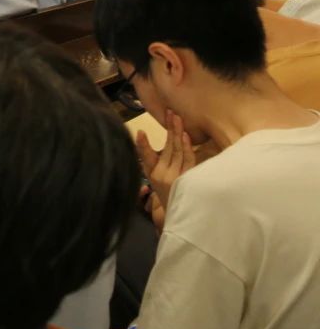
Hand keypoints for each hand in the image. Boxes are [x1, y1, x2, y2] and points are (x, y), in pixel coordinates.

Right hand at [135, 110, 195, 230]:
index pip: (146, 157)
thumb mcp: (153, 178)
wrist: (178, 215)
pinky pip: (189, 160)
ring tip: (178, 119)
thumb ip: (150, 159)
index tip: (140, 132)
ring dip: (179, 134)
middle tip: (171, 113)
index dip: (143, 145)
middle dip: (170, 130)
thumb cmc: (165, 193)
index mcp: (151, 174)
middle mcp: (162, 175)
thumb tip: (141, 136)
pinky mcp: (188, 179)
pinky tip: (185, 136)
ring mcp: (176, 177)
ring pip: (178, 152)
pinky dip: (187, 147)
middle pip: (168, 149)